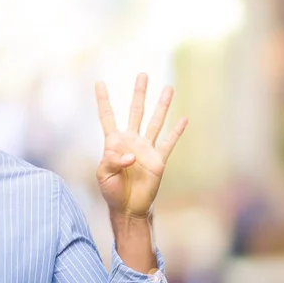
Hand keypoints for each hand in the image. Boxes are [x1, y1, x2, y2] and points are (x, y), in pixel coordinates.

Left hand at [95, 73, 186, 218]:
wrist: (128, 208)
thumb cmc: (111, 191)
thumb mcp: (103, 175)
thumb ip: (112, 161)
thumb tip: (131, 154)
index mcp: (113, 142)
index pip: (107, 116)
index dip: (103, 100)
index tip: (99, 83)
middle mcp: (131, 141)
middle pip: (135, 111)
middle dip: (139, 93)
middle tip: (142, 74)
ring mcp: (146, 149)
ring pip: (155, 122)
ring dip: (162, 106)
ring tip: (168, 88)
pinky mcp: (159, 160)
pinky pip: (169, 143)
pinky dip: (177, 131)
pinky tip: (184, 118)